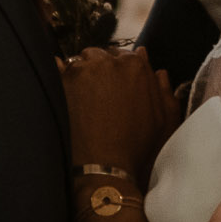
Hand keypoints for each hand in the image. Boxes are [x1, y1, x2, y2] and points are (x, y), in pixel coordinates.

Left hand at [58, 42, 179, 179]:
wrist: (105, 166)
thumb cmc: (136, 146)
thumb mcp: (162, 119)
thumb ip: (161, 88)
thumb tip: (154, 66)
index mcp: (135, 66)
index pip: (124, 56)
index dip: (119, 70)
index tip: (114, 85)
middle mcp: (110, 61)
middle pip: (101, 55)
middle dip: (100, 68)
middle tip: (98, 92)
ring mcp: (84, 69)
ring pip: (81, 60)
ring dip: (82, 72)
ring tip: (82, 95)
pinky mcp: (64, 81)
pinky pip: (58, 66)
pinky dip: (60, 73)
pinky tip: (64, 87)